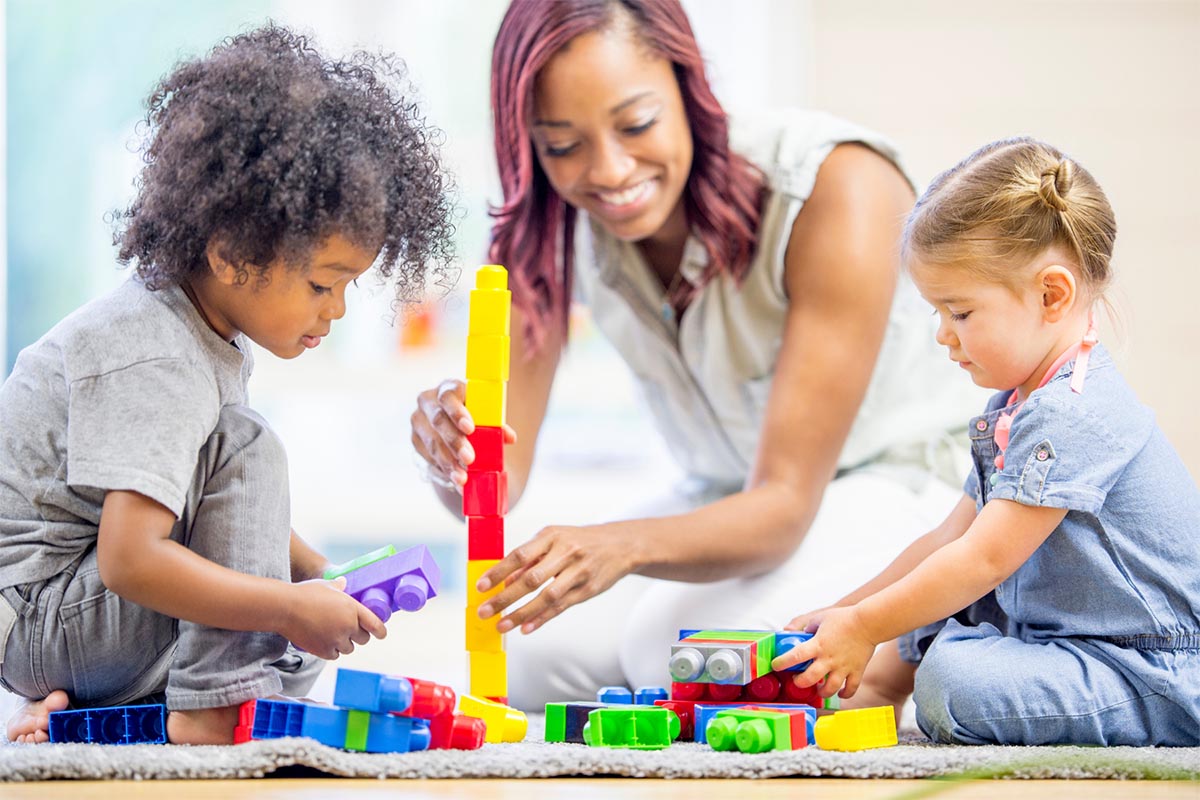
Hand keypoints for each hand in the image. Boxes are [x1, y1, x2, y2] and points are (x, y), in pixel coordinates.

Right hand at [279, 577, 387, 659]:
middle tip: (350, 630)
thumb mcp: (325, 585)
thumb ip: (338, 586)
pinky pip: (334, 655)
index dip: (381, 631)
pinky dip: (332, 650)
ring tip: (334, 634)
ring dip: (344, 643)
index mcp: (353, 608)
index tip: (382, 634)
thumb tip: (343, 582)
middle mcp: (348, 626)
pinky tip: (324, 641)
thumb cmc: (305, 593)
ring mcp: (336, 640)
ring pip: (349, 648)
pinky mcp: (323, 651)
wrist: (284, 608)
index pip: (375, 625)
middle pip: (363, 639)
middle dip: (358, 635)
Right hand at [411, 379, 516, 490]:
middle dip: (454, 442)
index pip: (448, 396)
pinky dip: (442, 470)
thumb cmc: (475, 416)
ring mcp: (419, 422)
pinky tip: (454, 480)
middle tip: (470, 459)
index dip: (458, 413)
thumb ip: (496, 424)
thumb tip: (509, 437)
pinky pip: (427, 458)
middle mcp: (428, 402)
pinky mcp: (415, 441)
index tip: (470, 429)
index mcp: (448, 389)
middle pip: (438, 421)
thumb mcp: (486, 416)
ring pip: (431, 443)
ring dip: (448, 462)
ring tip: (462, 478)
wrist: (456, 424)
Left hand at [475, 523, 638, 633]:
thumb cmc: (579, 541)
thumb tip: (504, 580)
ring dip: (521, 613)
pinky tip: (526, 628)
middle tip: (485, 612)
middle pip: (531, 579)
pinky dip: (542, 618)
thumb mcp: (554, 539)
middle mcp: (566, 553)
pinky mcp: (588, 590)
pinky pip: (561, 607)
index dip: (498, 572)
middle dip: (505, 598)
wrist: (620, 545)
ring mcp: (578, 573)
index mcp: (552, 536)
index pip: (519, 555)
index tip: (481, 586)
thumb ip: (530, 558)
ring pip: (546, 597)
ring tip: (501, 626)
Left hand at [770, 605, 876, 698]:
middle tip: (797, 680)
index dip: (783, 663)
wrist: (868, 622)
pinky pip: (851, 689)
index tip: (775, 666)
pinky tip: (839, 693)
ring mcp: (843, 667)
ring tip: (817, 689)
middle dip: (800, 683)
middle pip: (810, 678)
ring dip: (821, 692)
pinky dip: (845, 694)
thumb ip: (806, 626)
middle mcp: (829, 659)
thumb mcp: (820, 618)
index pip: (796, 656)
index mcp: (818, 644)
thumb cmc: (844, 618)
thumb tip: (792, 632)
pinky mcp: (856, 671)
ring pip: (830, 689)